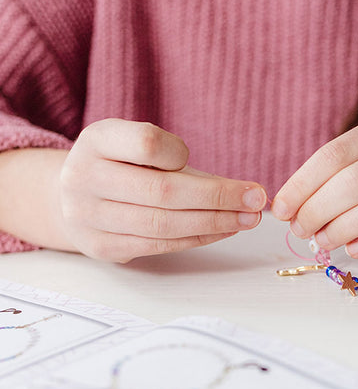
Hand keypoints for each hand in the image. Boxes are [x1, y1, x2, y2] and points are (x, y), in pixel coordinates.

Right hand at [59, 119, 266, 261]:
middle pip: (163, 192)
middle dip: (219, 197)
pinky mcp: (101, 247)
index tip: (191, 157)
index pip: (146, 144)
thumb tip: (247, 191)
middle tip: (257, 200)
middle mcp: (84, 178)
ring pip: (163, 225)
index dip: (177, 152)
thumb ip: (179, 162)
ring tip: (249, 219)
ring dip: (215, 223)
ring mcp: (88, 217)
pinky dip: (198, 238)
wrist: (70, 197)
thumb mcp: (137, 147)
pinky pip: (159, 246)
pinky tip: (224, 230)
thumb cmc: (121, 167)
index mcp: (97, 141)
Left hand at [271, 117, 357, 257]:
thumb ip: (336, 180)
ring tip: (323, 242)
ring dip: (345, 228)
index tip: (281, 210)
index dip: (303, 184)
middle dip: (319, 209)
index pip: (335, 154)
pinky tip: (354, 250)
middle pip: (357, 180)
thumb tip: (289, 209)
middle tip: (301, 230)